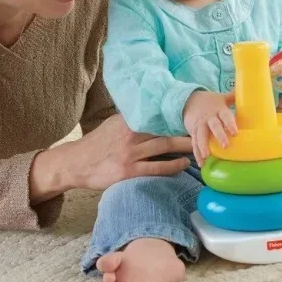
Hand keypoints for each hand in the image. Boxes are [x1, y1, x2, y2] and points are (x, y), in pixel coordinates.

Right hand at [36, 115, 192, 196]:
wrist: (75, 163)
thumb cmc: (97, 144)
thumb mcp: (112, 124)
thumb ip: (132, 119)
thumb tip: (151, 110)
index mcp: (127, 120)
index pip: (157, 114)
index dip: (177, 113)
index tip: (194, 111)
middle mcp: (130, 134)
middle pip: (165, 128)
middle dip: (187, 128)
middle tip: (205, 127)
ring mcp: (130, 153)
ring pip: (164, 146)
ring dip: (185, 147)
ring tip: (201, 146)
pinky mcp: (128, 171)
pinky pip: (156, 168)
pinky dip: (172, 166)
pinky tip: (184, 165)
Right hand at [183, 91, 237, 166]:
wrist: (188, 100)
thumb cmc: (210, 101)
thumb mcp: (221, 98)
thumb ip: (233, 97)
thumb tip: (250, 92)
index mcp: (218, 109)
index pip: (225, 115)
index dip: (230, 123)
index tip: (235, 132)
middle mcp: (209, 117)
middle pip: (214, 126)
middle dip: (219, 136)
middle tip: (226, 146)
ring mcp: (200, 125)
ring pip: (201, 136)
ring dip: (203, 146)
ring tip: (207, 156)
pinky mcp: (194, 132)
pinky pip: (195, 143)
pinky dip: (197, 154)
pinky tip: (201, 163)